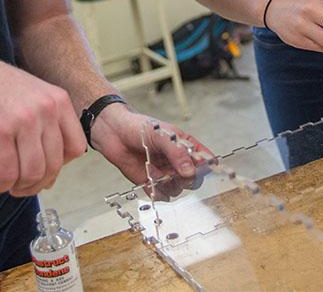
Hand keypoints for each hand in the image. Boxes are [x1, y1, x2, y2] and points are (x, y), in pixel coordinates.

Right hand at [0, 51, 85, 196]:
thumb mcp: (30, 94)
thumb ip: (46, 123)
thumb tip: (52, 170)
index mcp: (57, 99)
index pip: (76, 147)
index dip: (60, 166)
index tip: (42, 171)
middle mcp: (45, 109)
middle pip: (54, 165)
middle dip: (37, 183)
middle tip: (20, 185)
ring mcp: (23, 120)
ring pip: (33, 173)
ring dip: (18, 186)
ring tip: (5, 182)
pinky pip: (8, 174)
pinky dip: (1, 184)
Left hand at [89, 103, 210, 198]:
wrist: (114, 133)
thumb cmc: (139, 127)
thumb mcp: (161, 135)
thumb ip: (176, 152)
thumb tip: (190, 171)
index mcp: (186, 147)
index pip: (205, 161)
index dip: (208, 168)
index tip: (203, 170)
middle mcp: (178, 162)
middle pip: (194, 180)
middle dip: (185, 179)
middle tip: (174, 172)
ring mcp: (166, 174)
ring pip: (177, 190)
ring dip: (166, 184)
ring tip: (153, 170)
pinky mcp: (152, 183)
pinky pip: (161, 195)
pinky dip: (155, 189)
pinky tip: (147, 176)